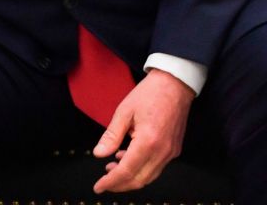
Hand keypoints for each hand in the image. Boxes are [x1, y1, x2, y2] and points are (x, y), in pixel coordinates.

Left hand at [91, 69, 195, 192]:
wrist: (175, 84)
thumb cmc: (148, 94)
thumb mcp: (123, 112)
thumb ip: (111, 136)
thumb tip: (99, 154)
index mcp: (148, 142)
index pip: (127, 171)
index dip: (111, 182)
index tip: (98, 187)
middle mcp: (163, 151)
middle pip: (140, 179)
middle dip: (120, 184)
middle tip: (103, 182)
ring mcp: (171, 152)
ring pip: (149, 176)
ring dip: (130, 177)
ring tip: (111, 168)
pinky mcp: (174, 149)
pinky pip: (157, 167)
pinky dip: (141, 168)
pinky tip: (126, 158)